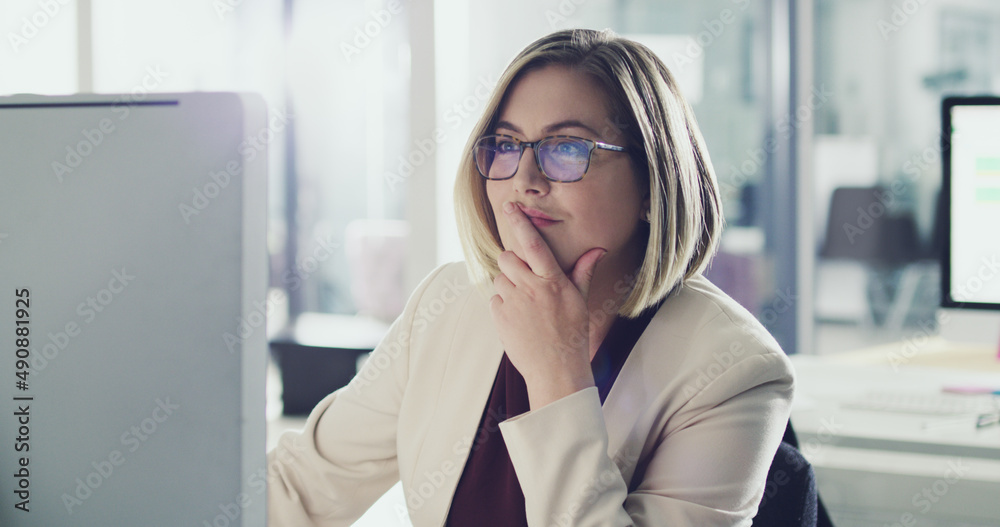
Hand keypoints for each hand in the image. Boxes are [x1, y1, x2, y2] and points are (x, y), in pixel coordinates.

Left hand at [489, 201, 606, 409]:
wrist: (556, 371)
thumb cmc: (571, 335)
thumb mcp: (580, 301)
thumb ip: (583, 272)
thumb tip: (599, 249)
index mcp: (553, 282)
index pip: (534, 244)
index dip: (521, 223)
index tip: (509, 206)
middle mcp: (531, 288)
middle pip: (507, 257)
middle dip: (512, 263)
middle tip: (525, 279)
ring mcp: (513, 302)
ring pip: (499, 278)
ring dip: (507, 285)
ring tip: (524, 304)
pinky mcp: (499, 316)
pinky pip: (494, 298)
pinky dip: (502, 304)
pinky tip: (518, 319)